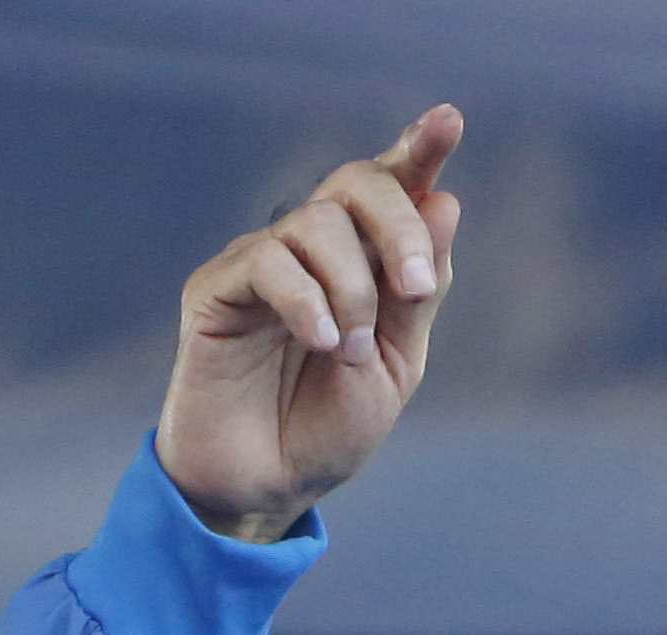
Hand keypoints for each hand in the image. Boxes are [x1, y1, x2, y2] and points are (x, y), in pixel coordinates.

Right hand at [155, 106, 463, 541]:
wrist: (270, 482)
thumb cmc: (329, 423)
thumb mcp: (396, 363)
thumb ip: (419, 292)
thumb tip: (445, 201)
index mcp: (363, 263)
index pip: (391, 188)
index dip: (419, 150)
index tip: (450, 120)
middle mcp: (311, 249)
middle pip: (357, 184)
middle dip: (399, 227)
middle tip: (415, 289)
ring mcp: (261, 262)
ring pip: (317, 223)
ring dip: (353, 289)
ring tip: (348, 351)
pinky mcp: (216, 288)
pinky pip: (269, 262)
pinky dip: (308, 301)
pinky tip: (321, 344)